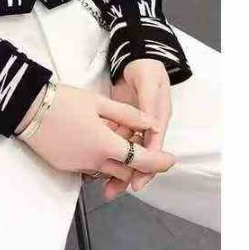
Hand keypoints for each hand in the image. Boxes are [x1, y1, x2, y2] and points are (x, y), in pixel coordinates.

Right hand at [20, 83, 175, 179]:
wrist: (26, 108)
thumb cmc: (63, 100)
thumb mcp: (97, 101)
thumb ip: (127, 114)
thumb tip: (151, 123)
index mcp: (105, 144)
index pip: (141, 161)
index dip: (159, 162)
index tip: (171, 159)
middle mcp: (94, 162)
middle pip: (126, 172)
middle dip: (138, 163)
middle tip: (136, 143)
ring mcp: (78, 167)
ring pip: (108, 172)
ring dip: (117, 162)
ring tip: (113, 139)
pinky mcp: (65, 168)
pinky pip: (90, 169)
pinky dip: (99, 161)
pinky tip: (93, 143)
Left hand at [104, 60, 172, 199]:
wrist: (134, 58)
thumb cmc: (146, 70)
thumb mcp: (149, 84)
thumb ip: (148, 105)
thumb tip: (152, 127)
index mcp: (158, 120)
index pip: (151, 149)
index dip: (144, 167)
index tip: (135, 184)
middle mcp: (146, 127)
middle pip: (137, 156)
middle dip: (126, 174)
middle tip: (111, 191)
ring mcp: (131, 125)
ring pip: (123, 151)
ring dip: (113, 166)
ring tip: (98, 183)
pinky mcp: (118, 121)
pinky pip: (112, 140)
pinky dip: (104, 151)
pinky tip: (90, 163)